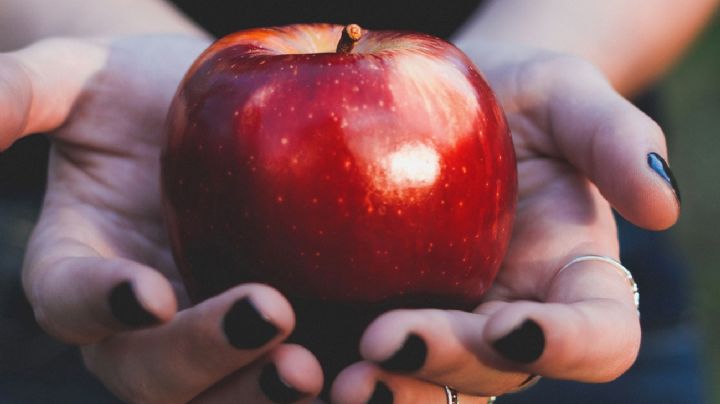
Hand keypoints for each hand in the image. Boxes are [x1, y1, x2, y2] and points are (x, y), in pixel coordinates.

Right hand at [2, 36, 323, 402]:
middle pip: (152, 371)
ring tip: (315, 371)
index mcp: (79, 268)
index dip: (101, 302)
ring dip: (260, 393)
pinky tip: (366, 369)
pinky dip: (322, 383)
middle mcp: (139, 322)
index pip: (72, 297)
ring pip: (219, 395)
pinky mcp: (270, 337)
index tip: (148, 291)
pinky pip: (283, 375)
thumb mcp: (80, 77)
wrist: (214, 112)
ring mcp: (205, 336)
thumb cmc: (140, 92)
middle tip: (270, 320)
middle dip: (205, 355)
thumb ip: (22, 93)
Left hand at [330, 42, 679, 402]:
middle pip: (495, 372)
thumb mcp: (569, 96)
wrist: (449, 102)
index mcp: (571, 282)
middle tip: (384, 346)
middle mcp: (511, 319)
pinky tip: (291, 357)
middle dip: (444, 366)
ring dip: (387, 392)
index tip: (510, 324)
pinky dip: (334, 366)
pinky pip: (369, 357)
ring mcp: (446, 323)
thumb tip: (664, 202)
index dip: (564, 346)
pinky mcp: (384, 311)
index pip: (596, 338)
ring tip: (330, 379)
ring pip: (429, 384)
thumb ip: (615, 139)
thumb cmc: (520, 96)